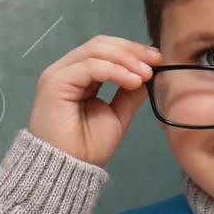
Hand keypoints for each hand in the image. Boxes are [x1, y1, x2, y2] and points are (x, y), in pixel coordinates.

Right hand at [28, 34, 162, 166]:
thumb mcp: (116, 116)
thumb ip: (130, 94)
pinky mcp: (55, 82)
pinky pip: (89, 66)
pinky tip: (132, 81)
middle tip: (155, 60)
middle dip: (131, 50)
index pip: (105, 50)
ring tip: (146, 74)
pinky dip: (114, 70)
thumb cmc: (85, 148)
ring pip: (95, 50)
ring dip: (126, 59)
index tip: (157, 59)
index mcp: (79, 76)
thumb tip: (150, 75)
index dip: (132, 50)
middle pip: (101, 44)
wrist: (68, 169)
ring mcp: (59, 74)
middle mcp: (67, 70)